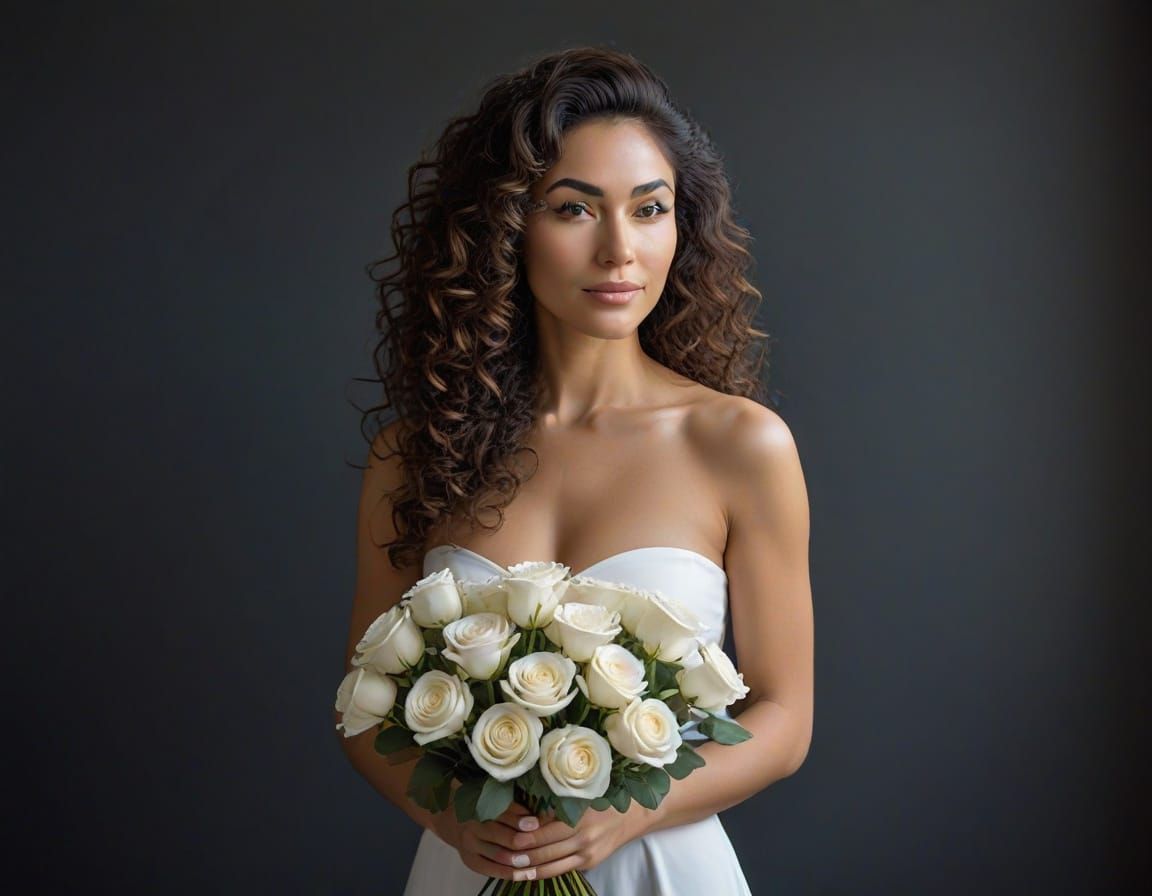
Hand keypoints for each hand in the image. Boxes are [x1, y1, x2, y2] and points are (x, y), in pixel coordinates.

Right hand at [432, 800, 545, 882]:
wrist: (449, 818)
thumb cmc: (478, 804)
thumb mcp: (489, 796)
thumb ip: (512, 803)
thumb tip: (541, 808)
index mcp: (479, 806)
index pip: (502, 814)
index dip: (521, 819)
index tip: (537, 822)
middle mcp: (473, 827)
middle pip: (502, 837)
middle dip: (523, 841)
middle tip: (540, 843)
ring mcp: (470, 846)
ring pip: (499, 855)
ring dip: (520, 860)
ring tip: (538, 861)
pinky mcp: (471, 862)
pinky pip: (492, 870)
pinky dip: (510, 873)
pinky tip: (526, 874)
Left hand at [503, 802, 649, 880]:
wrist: (632, 815)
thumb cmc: (602, 799)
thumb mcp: (581, 797)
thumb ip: (556, 806)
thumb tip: (527, 814)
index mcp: (579, 818)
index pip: (545, 831)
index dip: (526, 837)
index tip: (509, 837)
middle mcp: (583, 838)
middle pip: (546, 851)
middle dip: (523, 856)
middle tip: (503, 856)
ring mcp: (587, 854)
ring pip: (552, 866)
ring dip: (530, 870)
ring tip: (511, 870)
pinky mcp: (589, 864)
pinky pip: (562, 870)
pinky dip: (545, 873)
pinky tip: (530, 873)